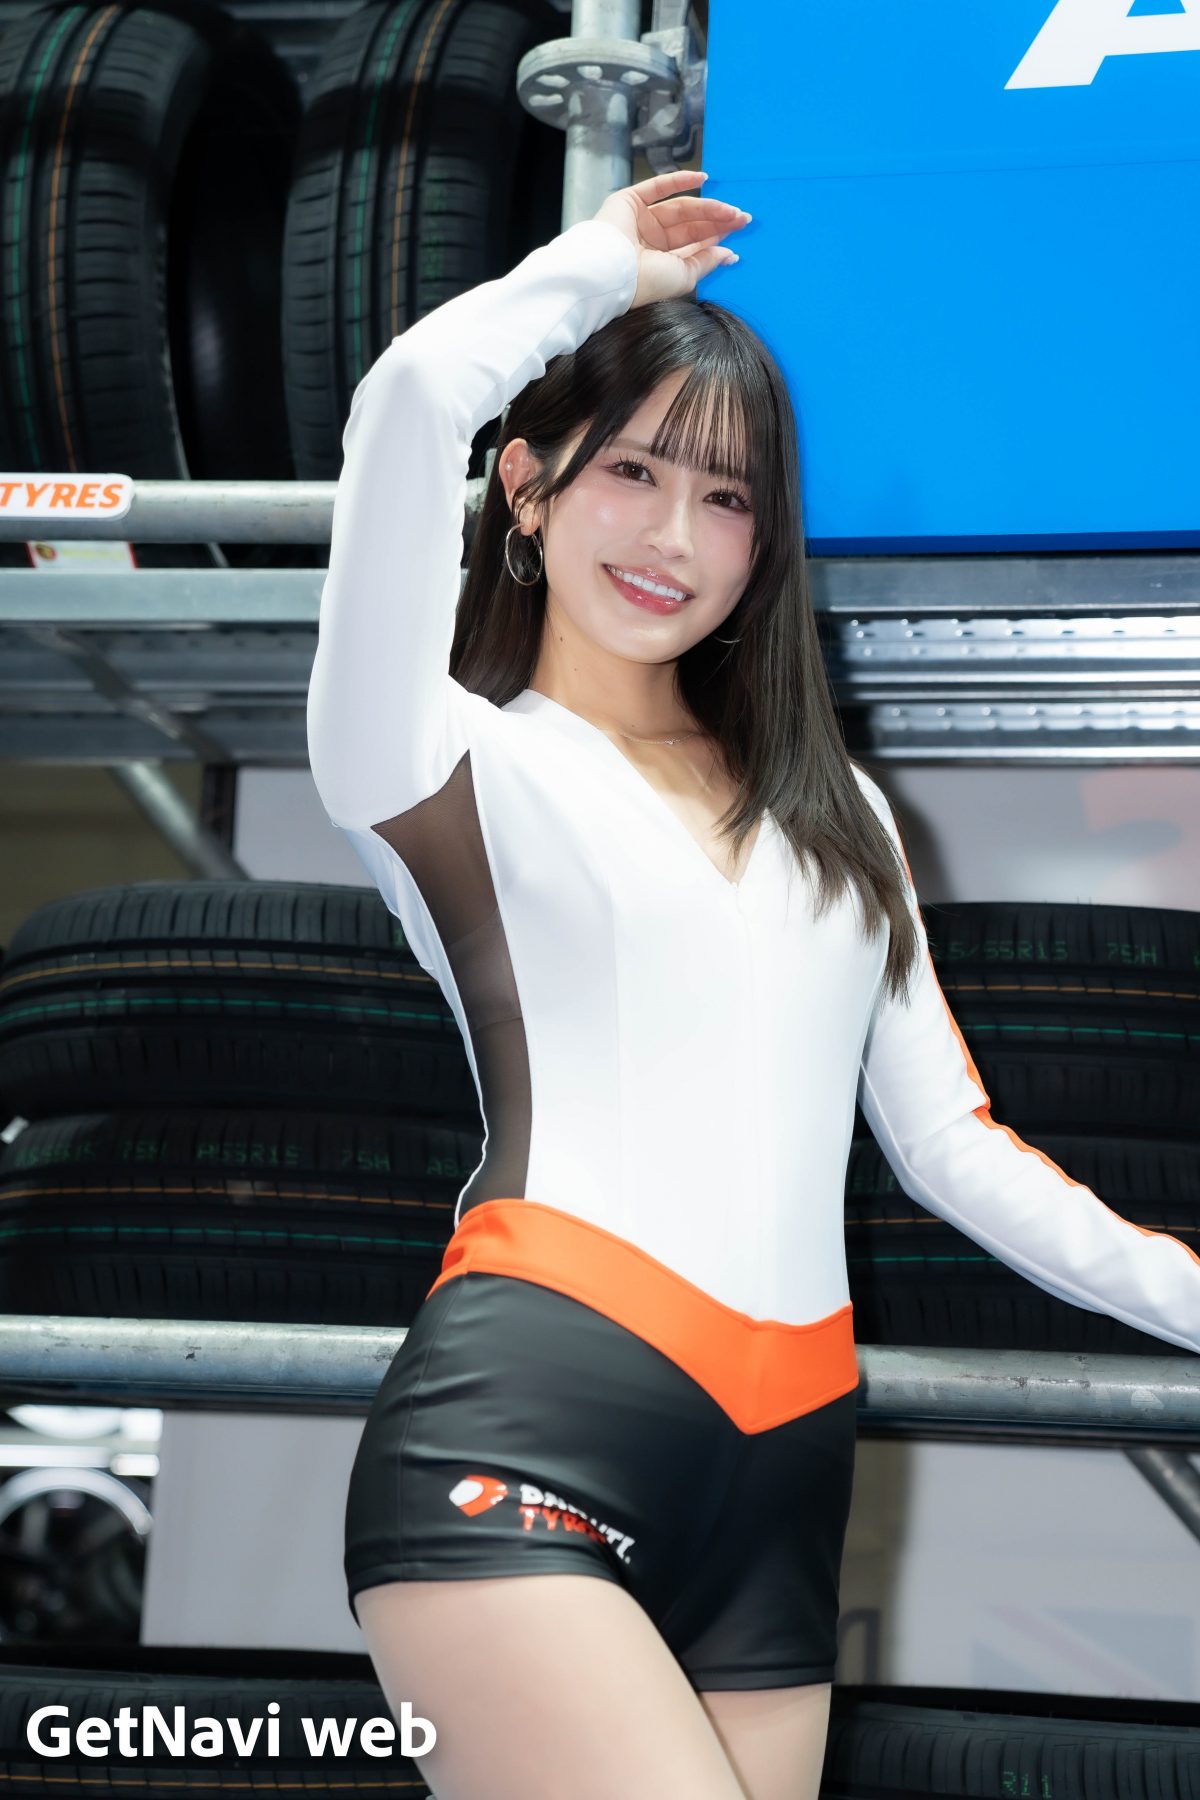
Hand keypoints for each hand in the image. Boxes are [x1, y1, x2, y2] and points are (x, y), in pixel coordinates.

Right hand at [593, 171, 749, 308]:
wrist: (610, 270)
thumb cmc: (645, 281)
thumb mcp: (684, 276)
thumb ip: (706, 262)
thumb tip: (730, 255)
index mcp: (660, 263)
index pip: (693, 246)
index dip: (717, 237)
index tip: (740, 231)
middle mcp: (650, 242)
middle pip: (690, 226)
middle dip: (716, 221)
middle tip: (742, 217)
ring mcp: (640, 220)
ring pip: (680, 208)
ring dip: (707, 206)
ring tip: (730, 209)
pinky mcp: (629, 201)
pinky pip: (658, 187)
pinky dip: (679, 180)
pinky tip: (704, 178)